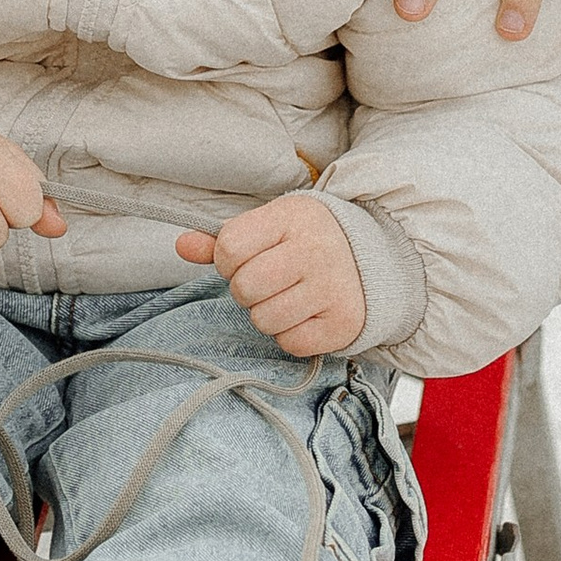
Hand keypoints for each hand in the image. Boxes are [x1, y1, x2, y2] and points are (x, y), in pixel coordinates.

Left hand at [177, 190, 365, 356]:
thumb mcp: (271, 226)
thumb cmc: (310, 241)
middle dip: (247, 291)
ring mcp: (332, 288)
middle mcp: (315, 251)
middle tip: (269, 282)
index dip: (228, 261)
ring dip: (267, 314)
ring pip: (264, 320)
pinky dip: (291, 335)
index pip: (229, 248)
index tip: (248, 259)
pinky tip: (306, 315)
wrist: (379, 259)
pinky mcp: (343, 323)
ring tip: (288, 297)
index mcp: (292, 217)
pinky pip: (291, 343)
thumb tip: (181, 245)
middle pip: (244, 288)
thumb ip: (223, 239)